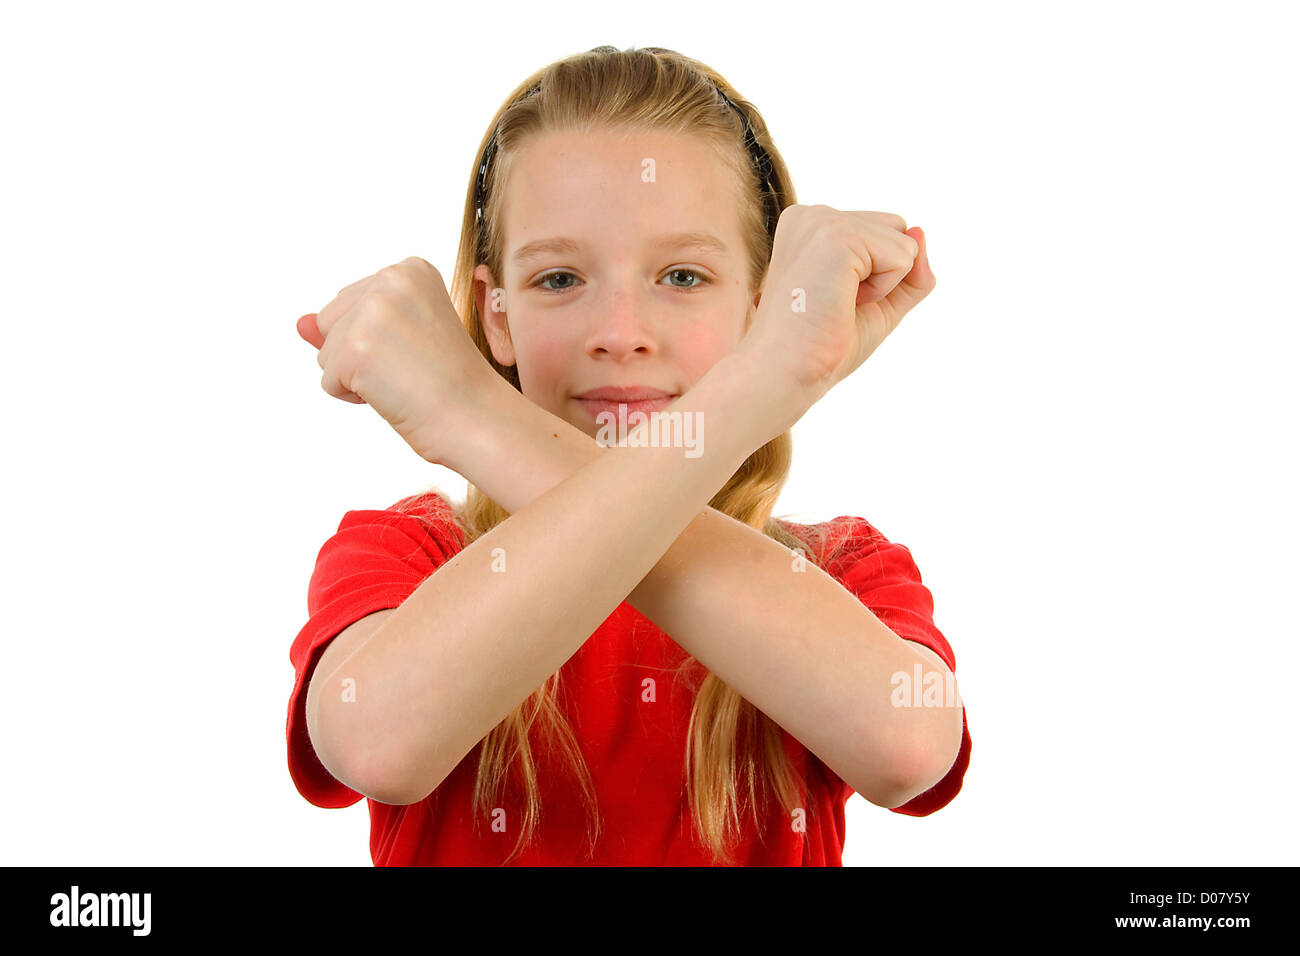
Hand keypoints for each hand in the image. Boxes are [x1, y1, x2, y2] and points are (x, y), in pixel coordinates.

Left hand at [296, 256, 497, 464]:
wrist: (477, 418)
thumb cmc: (448, 383)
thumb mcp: (398, 338)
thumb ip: (346, 323)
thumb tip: (299, 324)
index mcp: (409, 269)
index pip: (353, 303)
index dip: (379, 338)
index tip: (420, 349)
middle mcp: (389, 279)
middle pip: (331, 320)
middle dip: (360, 352)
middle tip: (412, 367)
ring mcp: (371, 312)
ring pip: (325, 350)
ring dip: (357, 376)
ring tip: (405, 379)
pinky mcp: (355, 348)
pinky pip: (327, 380)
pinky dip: (354, 397)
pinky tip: (393, 394)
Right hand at [740, 205, 935, 399]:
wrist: (785, 372)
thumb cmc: (823, 345)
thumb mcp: (879, 303)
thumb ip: (909, 270)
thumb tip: (920, 231)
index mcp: (811, 226)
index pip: (883, 233)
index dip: (876, 278)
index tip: (831, 301)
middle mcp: (812, 214)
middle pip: (897, 229)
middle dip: (884, 275)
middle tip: (836, 303)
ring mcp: (822, 220)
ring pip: (905, 243)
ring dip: (884, 286)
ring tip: (836, 303)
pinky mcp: (837, 234)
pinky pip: (903, 257)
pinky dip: (883, 290)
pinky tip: (842, 301)